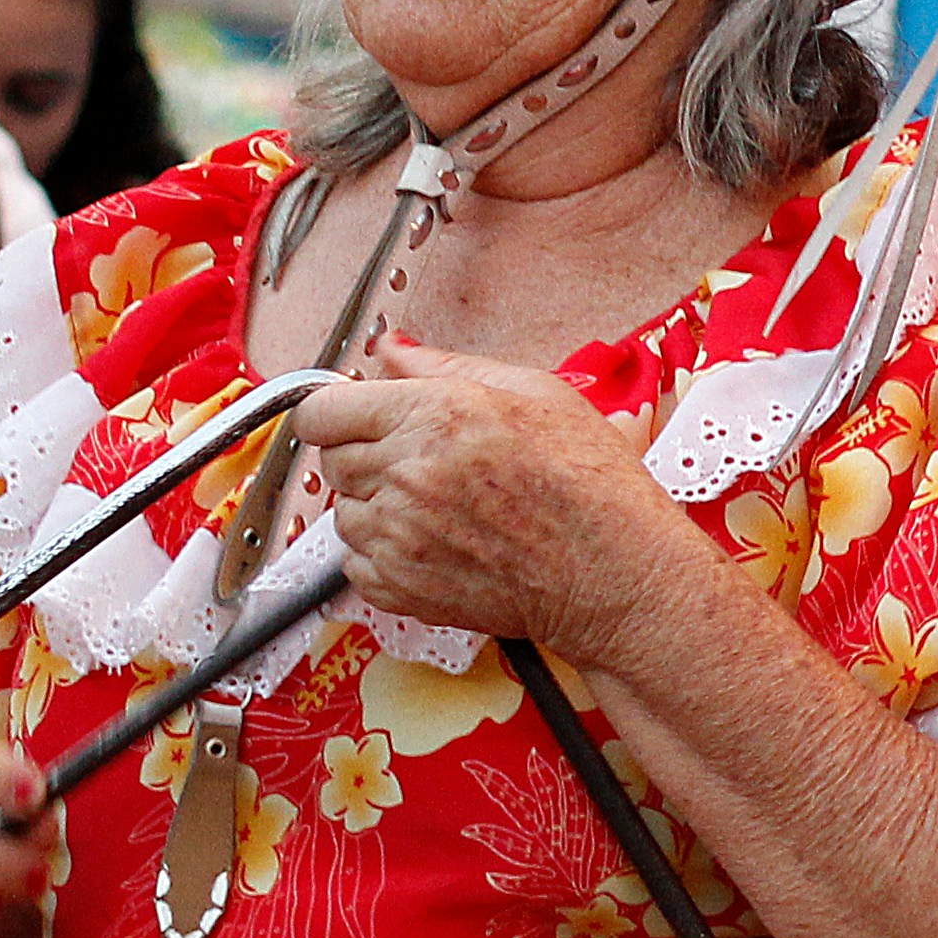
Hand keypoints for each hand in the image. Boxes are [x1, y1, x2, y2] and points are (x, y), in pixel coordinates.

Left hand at [291, 341, 691, 663]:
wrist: (614, 572)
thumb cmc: (592, 489)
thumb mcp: (536, 395)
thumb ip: (448, 367)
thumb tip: (394, 352)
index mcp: (434, 415)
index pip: (323, 410)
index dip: (337, 411)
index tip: (351, 419)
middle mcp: (408, 473)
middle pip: (332, 459)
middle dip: (366, 456)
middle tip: (419, 464)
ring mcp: (399, 533)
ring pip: (342, 512)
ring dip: (376, 507)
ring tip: (437, 507)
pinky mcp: (399, 585)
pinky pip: (355, 562)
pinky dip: (384, 554)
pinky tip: (435, 542)